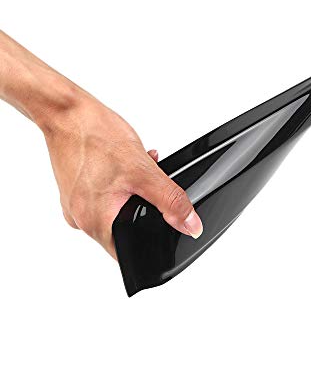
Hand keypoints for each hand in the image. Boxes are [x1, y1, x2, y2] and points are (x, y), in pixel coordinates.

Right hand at [43, 95, 202, 257]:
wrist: (66, 112)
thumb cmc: (95, 138)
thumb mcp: (144, 172)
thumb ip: (171, 202)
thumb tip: (190, 225)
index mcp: (94, 222)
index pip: (127, 253)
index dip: (148, 242)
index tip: (159, 222)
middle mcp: (80, 218)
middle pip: (123, 228)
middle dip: (143, 207)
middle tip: (147, 184)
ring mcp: (74, 204)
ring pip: (115, 209)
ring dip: (133, 192)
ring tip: (137, 167)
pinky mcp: (75, 189)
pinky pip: (103, 196)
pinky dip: (119, 183)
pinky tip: (125, 164)